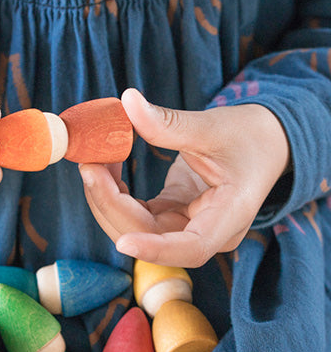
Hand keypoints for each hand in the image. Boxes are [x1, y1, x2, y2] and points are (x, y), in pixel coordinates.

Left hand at [79, 88, 289, 267]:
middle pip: (151, 237)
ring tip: (93, 160)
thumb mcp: (213, 127)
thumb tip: (127, 101)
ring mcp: (185, 226)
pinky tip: (105, 166)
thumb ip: (168, 123)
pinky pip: (135, 213)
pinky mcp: (170, 215)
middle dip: (113, 205)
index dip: (156, 249)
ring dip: (107, 199)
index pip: (191, 248)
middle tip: (89, 165)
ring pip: (136, 228)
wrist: (264, 142)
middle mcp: (206, 231)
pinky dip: (114, 193)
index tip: (124, 243)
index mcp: (230, 217)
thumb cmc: (250, 136)